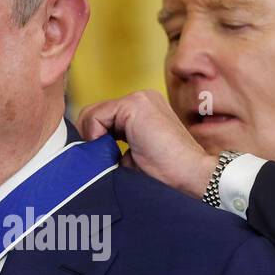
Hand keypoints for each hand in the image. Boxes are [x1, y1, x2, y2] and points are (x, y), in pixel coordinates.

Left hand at [76, 90, 217, 198]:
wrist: (191, 176)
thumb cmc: (165, 174)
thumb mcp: (130, 157)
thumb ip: (110, 147)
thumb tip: (83, 151)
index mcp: (142, 111)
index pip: (102, 118)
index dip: (95, 141)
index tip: (104, 160)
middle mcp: (141, 99)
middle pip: (94, 115)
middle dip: (92, 139)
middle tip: (106, 160)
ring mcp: (139, 99)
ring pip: (92, 115)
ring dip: (95, 140)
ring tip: (115, 157)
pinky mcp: (135, 104)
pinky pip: (96, 117)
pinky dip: (97, 135)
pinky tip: (116, 150)